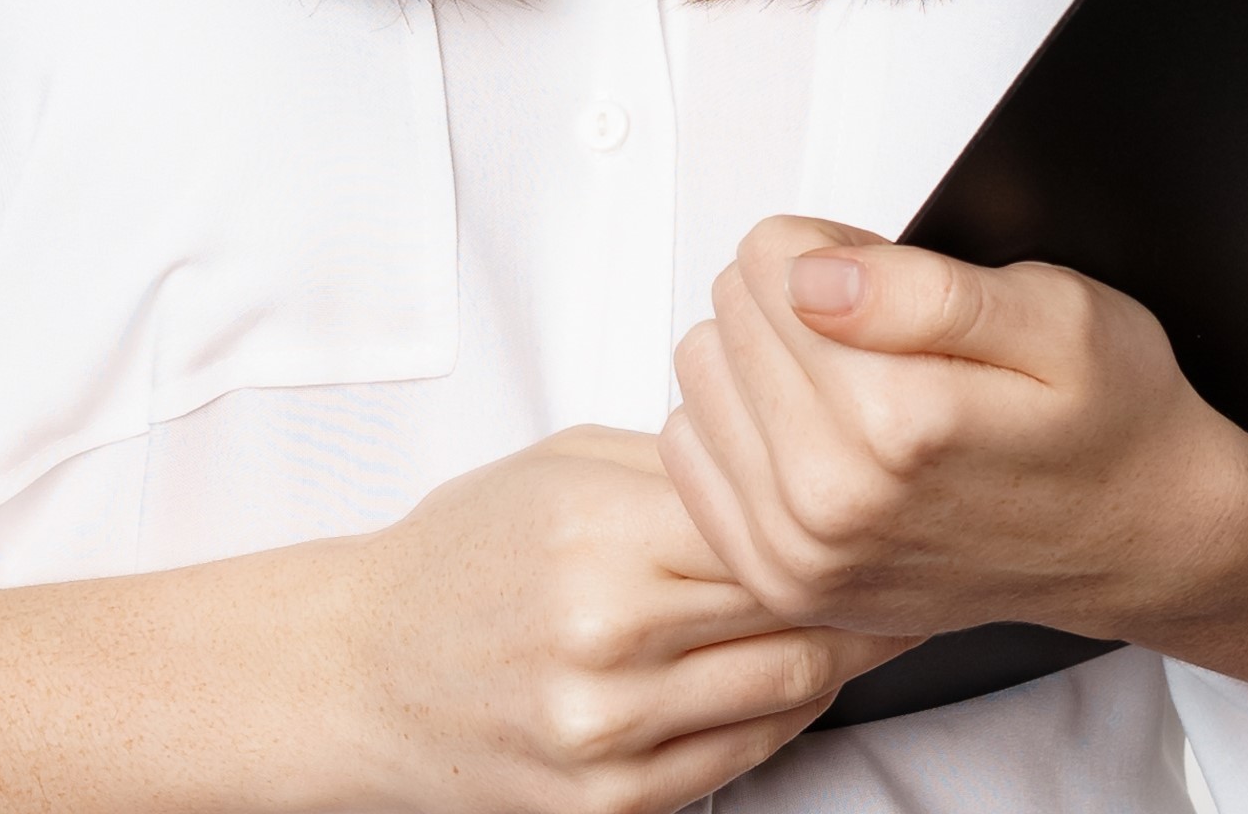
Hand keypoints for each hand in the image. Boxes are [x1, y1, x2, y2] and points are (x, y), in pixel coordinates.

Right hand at [268, 425, 897, 813]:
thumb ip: (680, 466)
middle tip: (888, 572)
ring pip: (790, 692)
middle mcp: (603, 638)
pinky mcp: (609, 798)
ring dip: (835, 659)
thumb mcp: (557, 470)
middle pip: (797, 616)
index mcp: (595, 536)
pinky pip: (745, 756)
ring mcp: (607, 729)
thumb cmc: (455, 565)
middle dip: (854, 595)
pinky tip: (777, 679)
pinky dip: (781, 716)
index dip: (837, 526)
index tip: (872, 519)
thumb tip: (794, 475)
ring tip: (848, 625)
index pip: (775, 532)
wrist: (359, 674)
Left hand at [650, 216, 1247, 643]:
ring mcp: (801, 553)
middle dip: (797, 299)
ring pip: (701, 377)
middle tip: (885, 333)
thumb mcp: (1059, 316)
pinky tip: (817, 431)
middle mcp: (834, 500)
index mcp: (899, 422)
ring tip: (857, 381)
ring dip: (764, 360)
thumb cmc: (1111, 421)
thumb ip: (925, 290)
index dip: (831, 247)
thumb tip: (811, 277)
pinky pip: (690, 457)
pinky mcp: (783, 581)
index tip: (888, 278)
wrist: (1143, 540)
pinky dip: (742, 427)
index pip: (769, 262)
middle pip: (730, 314)